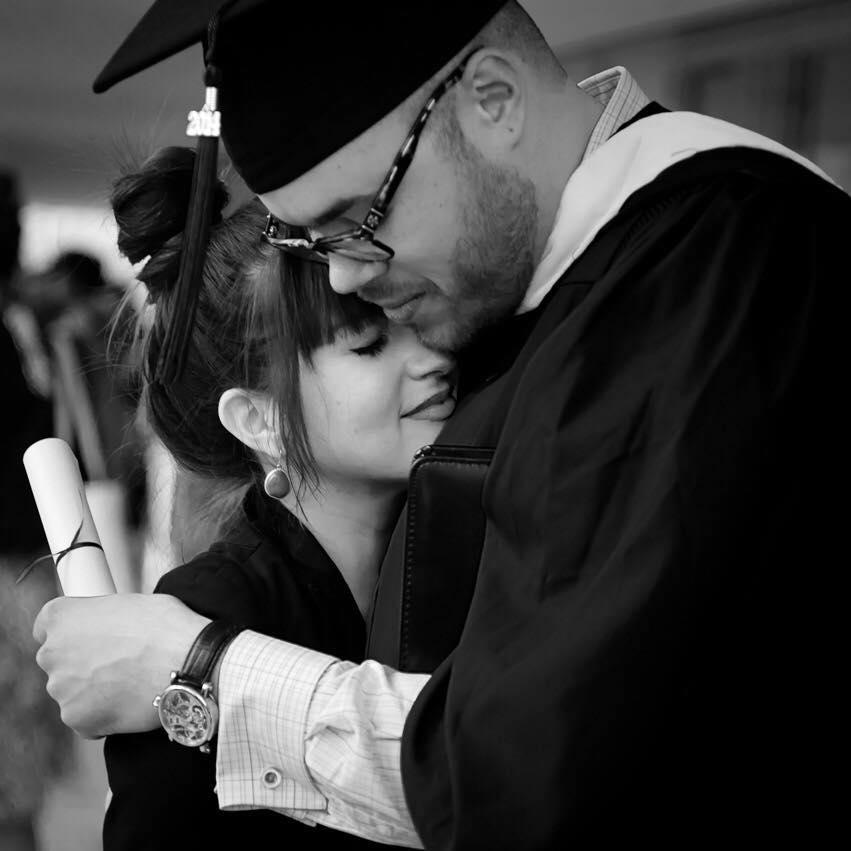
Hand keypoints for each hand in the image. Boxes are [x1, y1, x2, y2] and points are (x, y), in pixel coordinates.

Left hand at [33, 593, 209, 737]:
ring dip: (93, 690)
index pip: (45, 626)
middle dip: (82, 662)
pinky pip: (85, 718)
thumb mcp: (133, 602)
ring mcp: (62, 689)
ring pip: (73, 691)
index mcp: (62, 617)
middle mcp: (52, 652)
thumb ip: (106, 617)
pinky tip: (129, 701)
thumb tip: (112, 628)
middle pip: (59, 660)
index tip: (86, 637)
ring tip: (130, 683)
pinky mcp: (77, 719)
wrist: (187, 663)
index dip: (70, 632)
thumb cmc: (167, 627)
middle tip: (118, 661)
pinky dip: (103, 714)